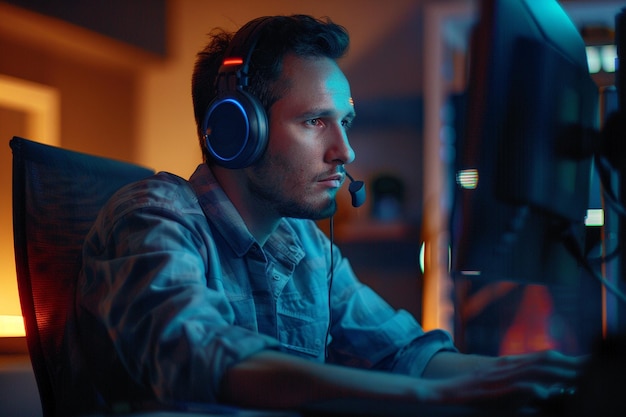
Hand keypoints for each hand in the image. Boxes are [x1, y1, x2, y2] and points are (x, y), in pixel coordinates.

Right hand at [425, 350, 583, 408]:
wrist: (438, 391)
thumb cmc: (467, 393)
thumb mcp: (495, 386)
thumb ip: (518, 387)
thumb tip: (545, 393)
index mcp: (508, 365)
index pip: (542, 358)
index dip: (566, 359)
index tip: (588, 362)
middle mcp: (505, 367)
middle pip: (542, 360)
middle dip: (569, 363)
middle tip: (592, 367)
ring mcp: (496, 376)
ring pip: (530, 370)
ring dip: (556, 373)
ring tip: (577, 377)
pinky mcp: (489, 389)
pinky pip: (511, 387)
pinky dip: (529, 388)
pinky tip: (543, 392)